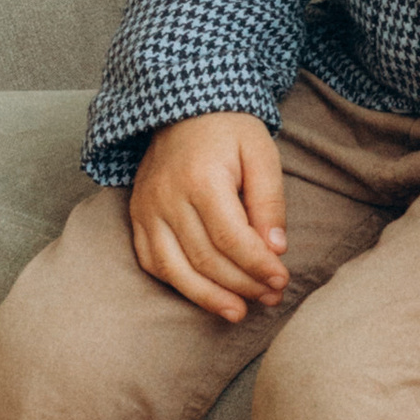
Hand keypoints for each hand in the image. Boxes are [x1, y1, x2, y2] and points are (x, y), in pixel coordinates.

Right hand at [129, 111, 288, 322]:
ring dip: (209, 297)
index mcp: (201, 179)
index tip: (282, 279)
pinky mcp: (137, 216)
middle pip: (206, 259)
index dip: (258, 266)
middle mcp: (167, 197)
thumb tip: (275, 250)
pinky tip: (204, 295)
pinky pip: (152, 262)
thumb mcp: (261, 154)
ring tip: (239, 312)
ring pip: (175, 269)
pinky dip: (178, 284)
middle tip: (271, 297)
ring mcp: (146, 209)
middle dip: (242, 285)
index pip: (231, 239)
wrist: (184, 107)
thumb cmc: (229, 130)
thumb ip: (269, 202)